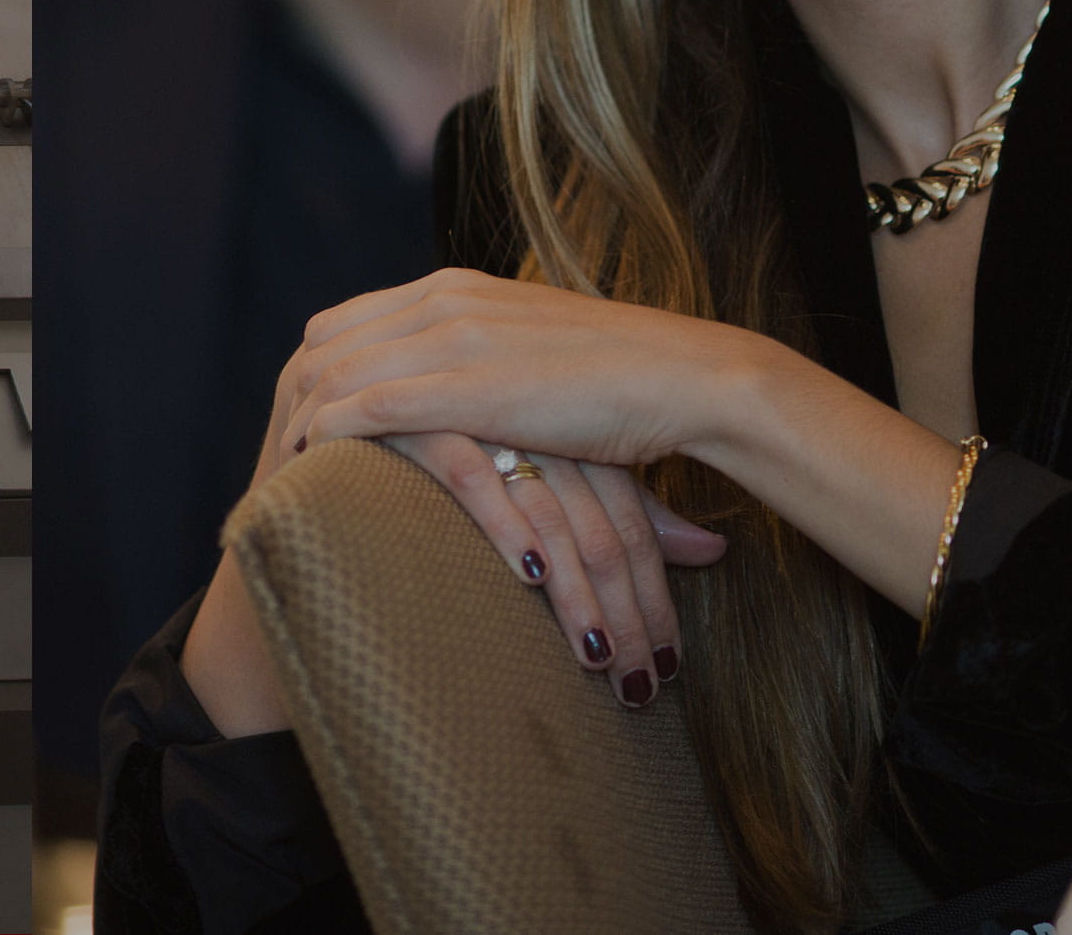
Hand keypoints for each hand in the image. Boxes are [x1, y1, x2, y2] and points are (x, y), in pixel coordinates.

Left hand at [280, 268, 786, 468]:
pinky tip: (307, 463)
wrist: (689, 377)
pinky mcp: (466, 384)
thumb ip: (488, 356)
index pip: (345, 322)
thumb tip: (465, 392)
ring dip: (294, 423)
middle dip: (289, 398)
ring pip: (333, 374)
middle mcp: (442, 300)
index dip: (312, 372)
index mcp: (456, 287)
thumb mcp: (537, 349)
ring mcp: (452, 338)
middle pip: (322, 344)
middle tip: (271, 452)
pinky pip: (366, 405)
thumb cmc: (629, 378)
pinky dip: (325, 433)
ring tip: (276, 472)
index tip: (295, 418)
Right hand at [382, 435, 723, 709]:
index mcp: (580, 437)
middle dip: (627, 616)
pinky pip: (472, 476)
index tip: (665, 665)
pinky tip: (530, 575)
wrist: (358, 384)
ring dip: (578, 594)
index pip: (632, 528)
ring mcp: (483, 424)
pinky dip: (505, 524)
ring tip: (597, 658)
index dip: (654, 598)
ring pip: (551, 518)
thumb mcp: (561, 464)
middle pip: (601, 534)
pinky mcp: (421, 422)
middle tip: (637, 687)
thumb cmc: (468, 435)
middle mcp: (541, 430)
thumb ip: (632, 506)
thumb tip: (712, 549)